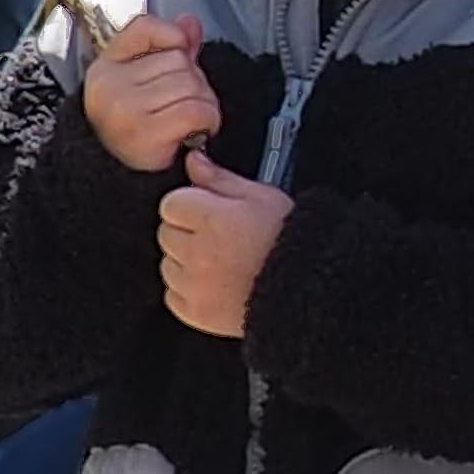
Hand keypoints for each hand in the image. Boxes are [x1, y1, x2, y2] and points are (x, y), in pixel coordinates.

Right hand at [82, 12, 220, 176]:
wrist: (117, 178)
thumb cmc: (135, 128)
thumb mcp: (143, 81)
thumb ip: (169, 47)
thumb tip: (189, 23)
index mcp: (105, 68)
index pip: (145, 26)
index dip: (171, 39)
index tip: (175, 58)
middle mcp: (109, 86)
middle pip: (179, 59)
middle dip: (193, 80)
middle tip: (178, 104)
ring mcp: (124, 109)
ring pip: (193, 84)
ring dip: (203, 103)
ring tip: (184, 119)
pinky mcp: (144, 134)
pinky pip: (197, 110)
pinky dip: (207, 120)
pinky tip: (193, 131)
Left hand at [157, 154, 291, 337]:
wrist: (306, 286)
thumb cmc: (289, 239)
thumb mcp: (262, 196)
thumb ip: (220, 178)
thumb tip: (194, 161)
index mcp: (213, 220)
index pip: (171, 203)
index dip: (190, 203)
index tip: (207, 209)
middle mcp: (198, 253)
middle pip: (166, 233)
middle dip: (187, 230)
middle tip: (218, 234)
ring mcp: (193, 286)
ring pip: (167, 264)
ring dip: (185, 260)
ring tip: (219, 259)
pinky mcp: (194, 312)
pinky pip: (172, 295)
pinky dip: (187, 289)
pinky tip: (214, 281)